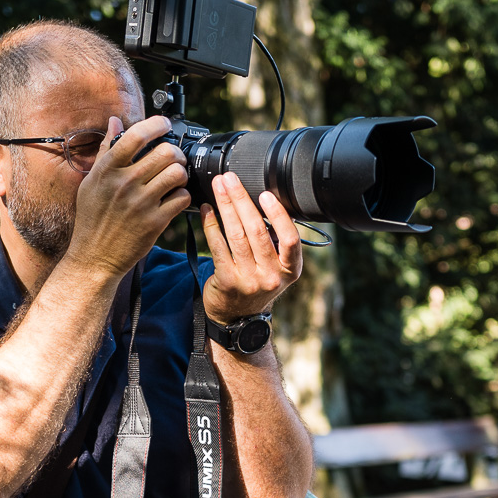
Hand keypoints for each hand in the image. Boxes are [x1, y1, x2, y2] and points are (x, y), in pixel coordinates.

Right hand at [61, 116, 190, 276]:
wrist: (95, 256)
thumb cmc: (93, 217)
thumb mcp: (92, 181)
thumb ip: (106, 150)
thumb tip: (115, 121)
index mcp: (108, 170)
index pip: (136, 135)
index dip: (156, 124)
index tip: (164, 124)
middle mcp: (124, 183)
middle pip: (165, 152)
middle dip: (175, 152)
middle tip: (174, 158)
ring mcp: (141, 203)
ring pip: (178, 173)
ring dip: (181, 173)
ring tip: (175, 178)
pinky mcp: (155, 222)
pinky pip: (182, 198)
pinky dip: (183, 195)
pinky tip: (174, 198)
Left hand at [201, 172, 302, 323]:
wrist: (238, 318)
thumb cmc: (257, 284)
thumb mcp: (276, 268)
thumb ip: (276, 242)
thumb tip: (263, 202)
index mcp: (290, 270)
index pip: (291, 239)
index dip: (278, 215)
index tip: (265, 194)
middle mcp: (272, 276)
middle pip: (258, 231)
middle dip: (242, 200)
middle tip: (230, 179)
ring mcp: (249, 281)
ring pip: (236, 235)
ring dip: (225, 206)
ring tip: (218, 187)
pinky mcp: (228, 281)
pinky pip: (218, 246)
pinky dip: (211, 224)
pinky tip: (206, 209)